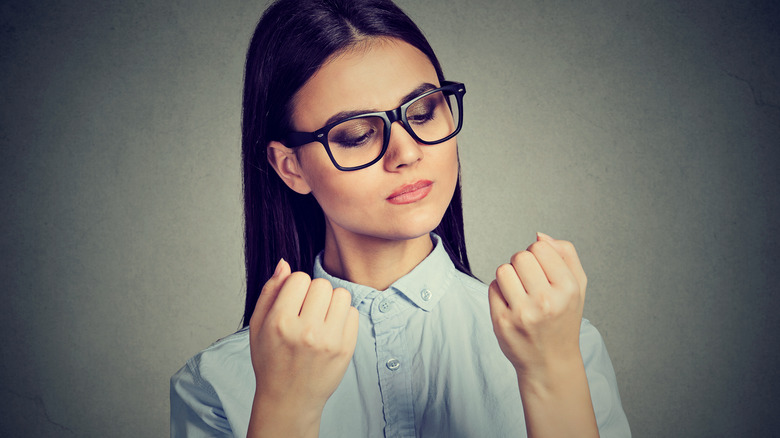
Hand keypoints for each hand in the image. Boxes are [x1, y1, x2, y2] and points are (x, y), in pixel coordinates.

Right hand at [247, 259, 358, 434]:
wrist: (289, 400)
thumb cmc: (271, 361)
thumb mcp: (258, 326)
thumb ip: (270, 291)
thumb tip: (285, 263)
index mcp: (280, 323)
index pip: (299, 278)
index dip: (295, 286)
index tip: (292, 301)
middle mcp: (306, 331)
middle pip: (322, 284)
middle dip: (314, 293)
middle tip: (306, 311)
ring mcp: (329, 341)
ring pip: (341, 295)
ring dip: (331, 302)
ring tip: (320, 317)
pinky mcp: (346, 349)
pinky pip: (353, 313)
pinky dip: (343, 316)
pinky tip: (330, 329)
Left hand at [488, 232, 586, 377]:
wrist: (551, 362)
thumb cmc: (563, 318)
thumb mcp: (578, 286)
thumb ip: (566, 254)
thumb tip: (539, 235)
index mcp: (568, 289)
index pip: (540, 247)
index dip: (538, 254)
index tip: (543, 270)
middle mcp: (546, 301)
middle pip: (520, 256)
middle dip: (522, 263)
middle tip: (530, 281)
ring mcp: (522, 313)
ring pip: (503, 269)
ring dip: (509, 276)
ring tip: (520, 291)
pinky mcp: (502, 322)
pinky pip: (492, 287)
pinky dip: (500, 292)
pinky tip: (512, 305)